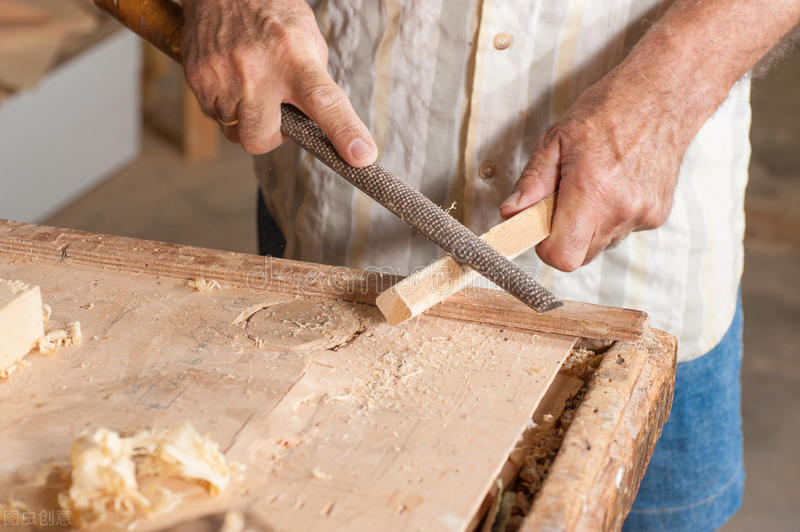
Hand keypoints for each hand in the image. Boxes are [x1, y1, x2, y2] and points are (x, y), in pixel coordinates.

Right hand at [181, 0, 376, 164]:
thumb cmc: (271, 14)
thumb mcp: (306, 39)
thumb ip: (315, 82)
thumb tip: (323, 121)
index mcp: (295, 58)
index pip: (325, 101)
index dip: (344, 132)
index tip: (361, 156)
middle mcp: (258, 70)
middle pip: (262, 138)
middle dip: (269, 136)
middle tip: (275, 112)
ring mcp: (223, 76)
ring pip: (236, 131)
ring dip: (247, 119)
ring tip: (250, 85)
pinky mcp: (199, 79)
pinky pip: (215, 116)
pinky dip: (226, 106)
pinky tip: (231, 78)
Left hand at [499, 72, 688, 271]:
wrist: (663, 94)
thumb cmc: (608, 109)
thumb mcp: (556, 139)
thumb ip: (532, 182)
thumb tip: (510, 213)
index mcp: (593, 190)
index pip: (563, 255)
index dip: (546, 247)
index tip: (540, 226)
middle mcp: (622, 209)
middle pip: (580, 256)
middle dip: (564, 236)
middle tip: (563, 200)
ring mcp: (643, 215)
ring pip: (601, 244)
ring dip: (588, 226)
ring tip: (594, 185)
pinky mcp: (657, 216)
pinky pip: (622, 231)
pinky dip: (611, 216)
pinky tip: (615, 184)